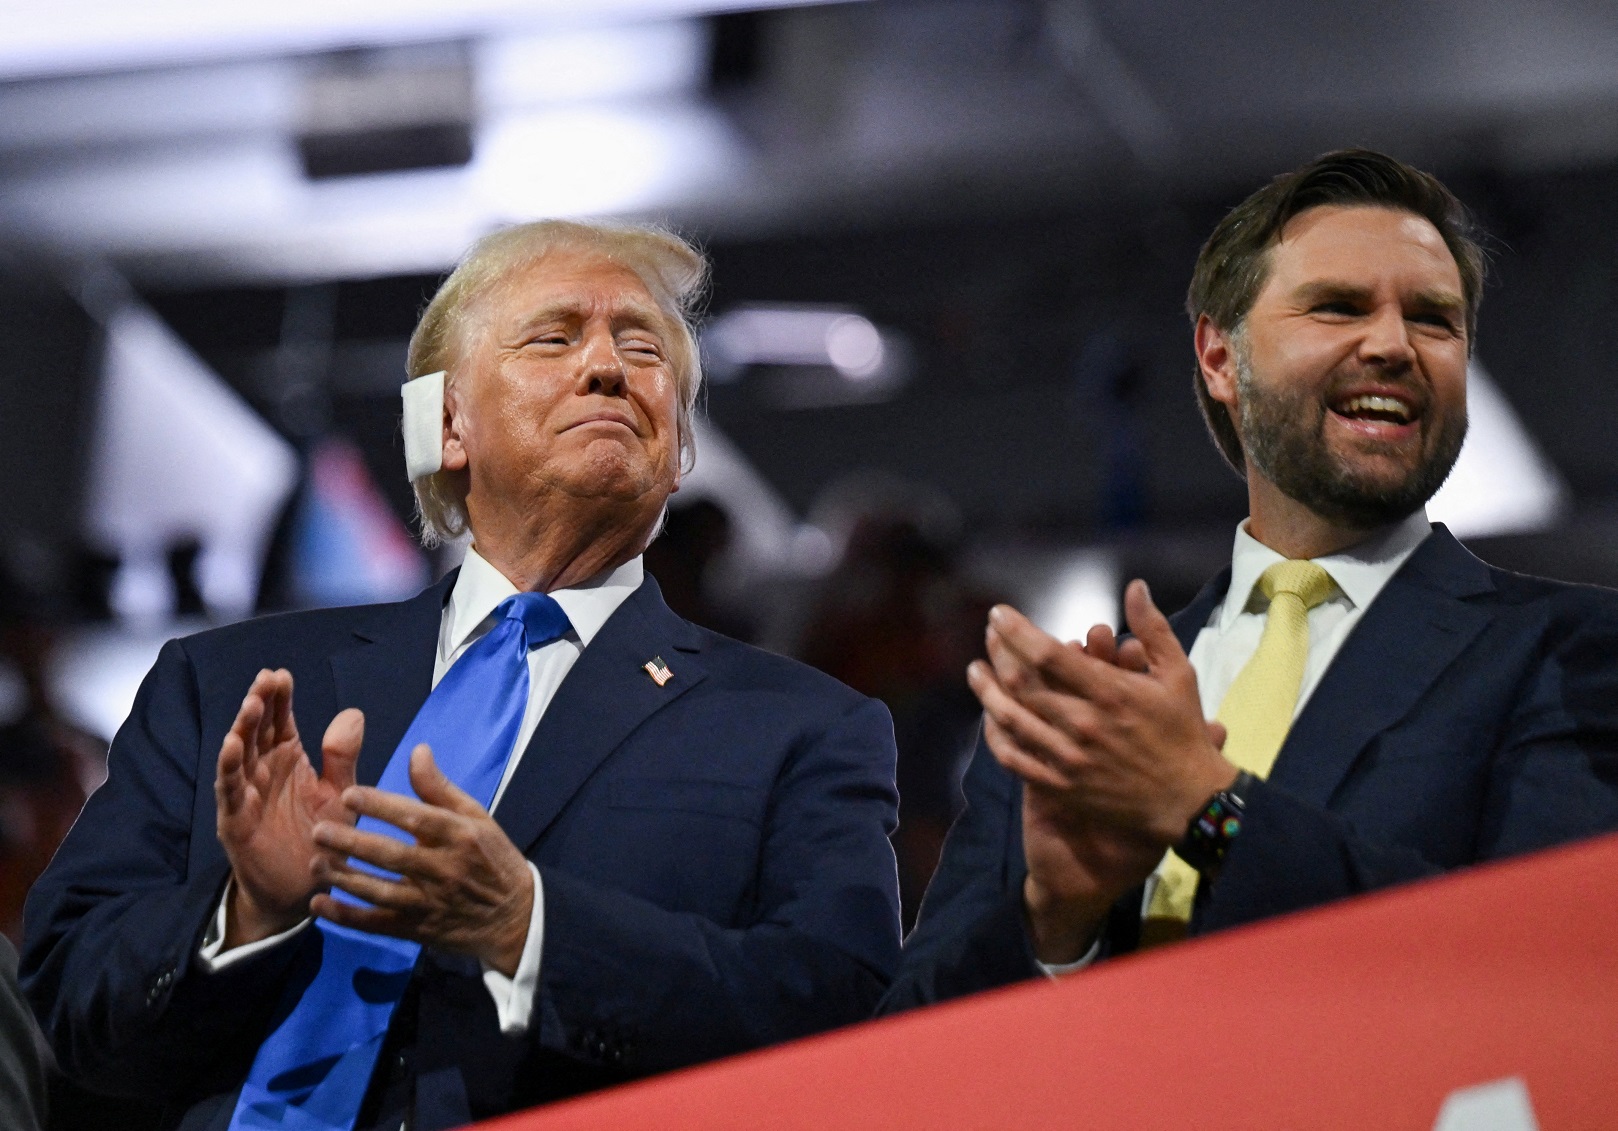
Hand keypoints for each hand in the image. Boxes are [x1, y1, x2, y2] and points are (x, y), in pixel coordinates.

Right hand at [215, 669, 363, 945]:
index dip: (281, 698)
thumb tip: (353, 713)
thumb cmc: (322, 838)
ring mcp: (247, 795)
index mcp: (289, 760)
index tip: (282, 674)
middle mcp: (264, 771)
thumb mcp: (340, 794)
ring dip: (242, 729)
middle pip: (258, 731)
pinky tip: (232, 747)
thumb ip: (343, 757)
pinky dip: (229, 769)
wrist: (306, 889)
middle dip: (260, 704)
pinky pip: (230, 791)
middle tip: (266, 679)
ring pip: (240, 756)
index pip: (282, 721)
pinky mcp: (235, 821)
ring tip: (250, 704)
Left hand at [309, 746, 533, 976]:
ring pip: (380, 892)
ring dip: (345, 879)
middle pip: (392, 856)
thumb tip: (416, 751)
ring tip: (315, 863)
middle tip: (318, 830)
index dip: (381, 806)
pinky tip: (319, 904)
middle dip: (353, 843)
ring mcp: (428, 903)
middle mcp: (443, 870)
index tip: (349, 793)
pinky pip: (377, 925)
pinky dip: (346, 917)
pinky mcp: (417, 930)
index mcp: (459, 837)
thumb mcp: (476, 818)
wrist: (514, 918)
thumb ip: (440, 788)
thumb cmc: (492, 858)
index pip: (417, 818)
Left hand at [967, 584, 1236, 960]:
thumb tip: (1134, 586)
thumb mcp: (1178, 674)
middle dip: (999, 652)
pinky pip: (1015, 759)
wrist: (1189, 800)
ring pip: (1011, 719)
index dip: (1017, 631)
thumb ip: (1152, 628)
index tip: (998, 613)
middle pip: (1022, 682)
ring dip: (987, 691)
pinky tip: (990, 717)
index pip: (1048, 655)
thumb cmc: (1183, 732)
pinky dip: (996, 735)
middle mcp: (1084, 723)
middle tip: (989, 634)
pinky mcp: (1061, 786)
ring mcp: (1069, 757)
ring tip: (975, 670)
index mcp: (1110, 692)